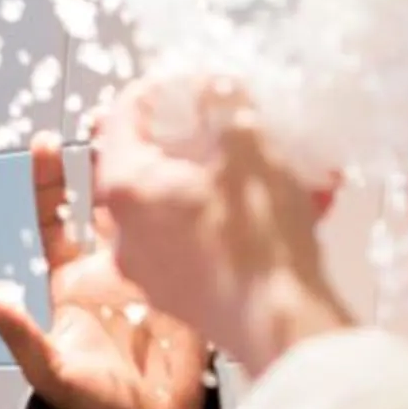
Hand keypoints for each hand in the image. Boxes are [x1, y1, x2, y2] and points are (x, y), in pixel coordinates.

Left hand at [0, 134, 214, 408]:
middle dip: (106, 156)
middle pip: (106, 201)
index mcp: (74, 283)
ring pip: (151, 209)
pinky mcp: (191, 284)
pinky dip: (193, 207)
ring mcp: (156, 272)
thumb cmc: (93, 407)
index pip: (56, 220)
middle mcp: (113, 269)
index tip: (44, 140)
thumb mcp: (48, 369)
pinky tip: (203, 176)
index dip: (48, 182)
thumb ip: (16, 332)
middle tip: (107, 112)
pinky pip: (191, 238)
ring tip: (158, 127)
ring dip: (151, 171)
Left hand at [89, 80, 354, 376]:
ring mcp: (148, 268)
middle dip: (185, 135)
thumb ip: (224, 101)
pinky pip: (194, 237)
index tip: (194, 80)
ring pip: (172, 201)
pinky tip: (275, 206)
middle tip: (222, 119)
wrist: (283, 328)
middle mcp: (124, 231)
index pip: (124, 114)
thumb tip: (215, 85)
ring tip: (262, 163)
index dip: (161, 87)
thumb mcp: (249, 145)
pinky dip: (224, 215)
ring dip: (211, 176)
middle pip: (144, 161)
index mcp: (125, 187)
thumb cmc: (261, 240)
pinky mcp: (178, 293)